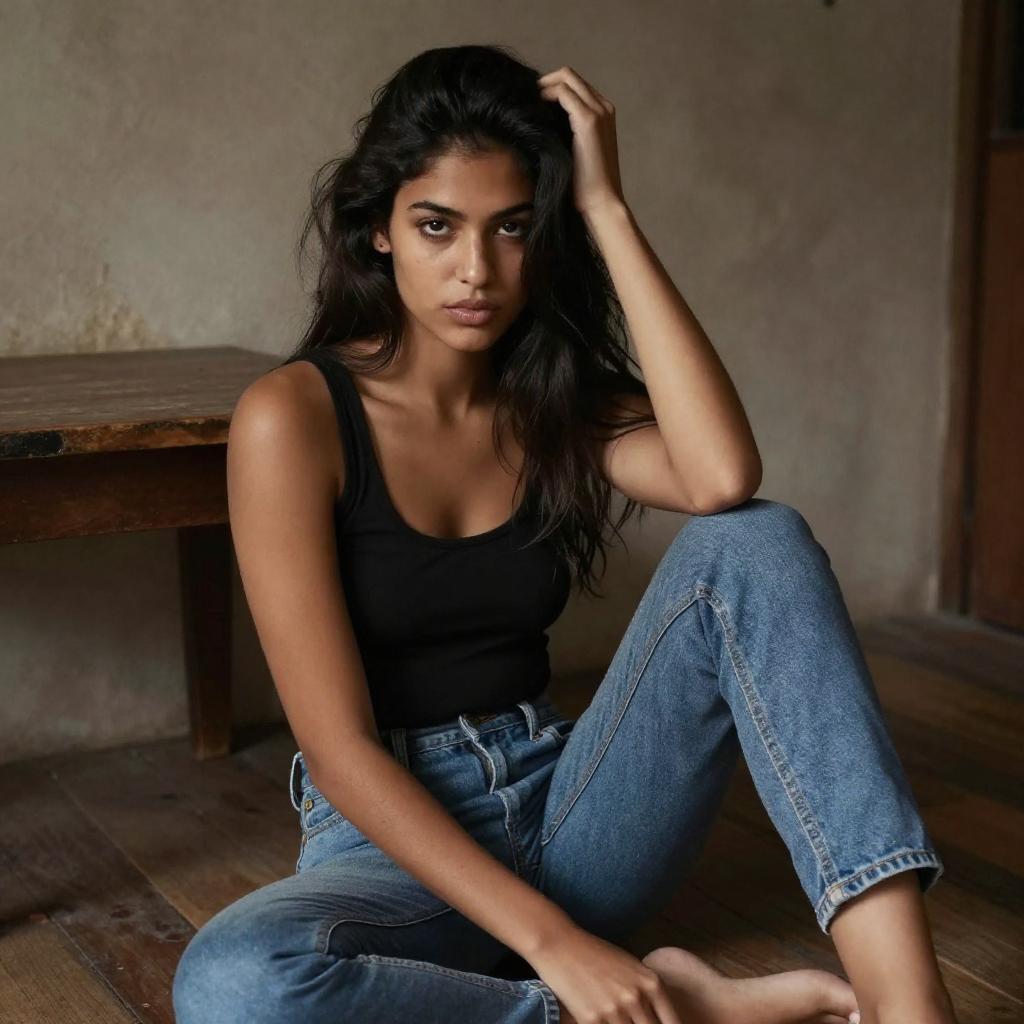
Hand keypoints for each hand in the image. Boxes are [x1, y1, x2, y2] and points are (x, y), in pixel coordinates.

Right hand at [527, 923, 682, 1023]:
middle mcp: (637, 998)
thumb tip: (660, 1019)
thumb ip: (648, 992)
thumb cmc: (596, 954)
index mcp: (651, 983)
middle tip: (634, 1023)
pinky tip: (602, 1021)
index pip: (673, 1023)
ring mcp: (615, 1011)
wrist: (560, 944)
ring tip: (616, 1020)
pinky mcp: (592, 1020)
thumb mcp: (631, 967)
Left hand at [537, 65, 625, 218]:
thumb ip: (563, 132)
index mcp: (603, 115)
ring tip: (526, 102)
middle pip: (569, 76)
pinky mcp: (588, 120)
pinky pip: (563, 91)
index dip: (550, 89)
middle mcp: (604, 107)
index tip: (532, 104)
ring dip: (543, 86)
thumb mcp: (572, 152)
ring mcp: (598, 111)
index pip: (574, 86)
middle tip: (525, 99)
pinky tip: (533, 109)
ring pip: (566, 77)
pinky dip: (545, 94)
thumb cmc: (584, 186)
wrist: (599, 202)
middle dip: (544, 83)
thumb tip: (536, 122)